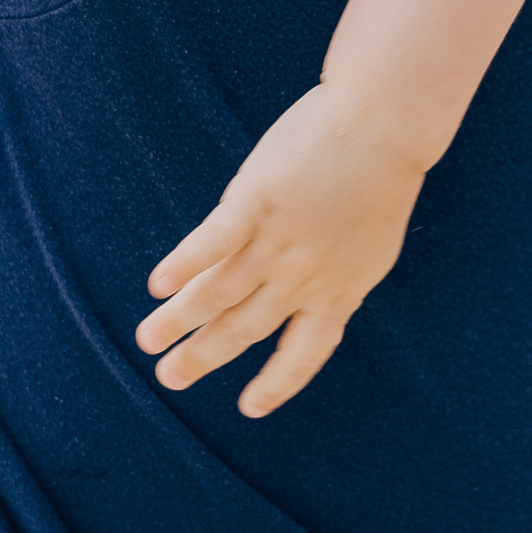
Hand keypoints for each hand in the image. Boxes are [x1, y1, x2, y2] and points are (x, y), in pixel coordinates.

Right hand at [136, 84, 428, 418]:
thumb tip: (297, 291)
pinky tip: (158, 284)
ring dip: (179, 319)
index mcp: (338, 291)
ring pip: (219, 293)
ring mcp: (278, 241)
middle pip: (245, 329)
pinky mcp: (257, 201)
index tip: (249, 408)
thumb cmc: (380, 177)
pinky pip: (213, 242)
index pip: (304, 353)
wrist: (384, 124)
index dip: (276, 384)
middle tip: (168, 378)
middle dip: (204, 356)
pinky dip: (184, 265)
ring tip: (147, 339)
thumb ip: (331, 274)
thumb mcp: (367, 246)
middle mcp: (303, 278)